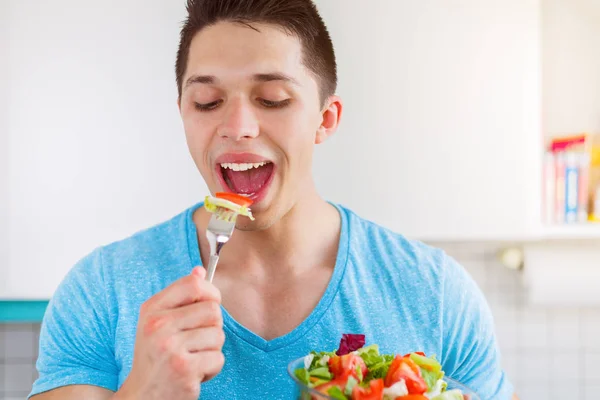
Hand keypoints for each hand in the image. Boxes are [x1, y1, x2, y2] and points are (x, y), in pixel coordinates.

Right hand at [116, 267, 224, 399]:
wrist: (143, 396)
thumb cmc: (155, 357)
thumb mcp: (159, 322)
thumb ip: (180, 296)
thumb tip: (200, 270)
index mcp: (152, 309)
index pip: (194, 284)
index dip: (210, 293)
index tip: (209, 305)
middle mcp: (158, 326)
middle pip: (213, 310)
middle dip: (212, 327)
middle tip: (196, 342)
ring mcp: (170, 347)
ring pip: (218, 335)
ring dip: (211, 350)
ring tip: (192, 358)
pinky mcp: (184, 368)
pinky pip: (218, 358)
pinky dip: (211, 369)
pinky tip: (194, 373)